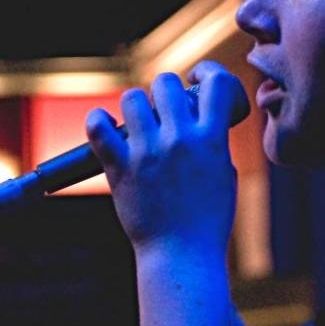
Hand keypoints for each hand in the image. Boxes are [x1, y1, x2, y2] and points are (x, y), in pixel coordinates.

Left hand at [85, 61, 248, 256]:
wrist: (183, 254)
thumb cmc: (209, 217)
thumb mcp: (225, 172)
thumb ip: (213, 142)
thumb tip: (198, 121)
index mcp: (212, 139)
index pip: (216, 83)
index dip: (209, 71)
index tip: (200, 78)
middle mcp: (180, 139)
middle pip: (166, 82)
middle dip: (166, 88)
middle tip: (165, 105)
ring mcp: (149, 152)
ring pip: (131, 98)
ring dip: (135, 105)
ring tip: (138, 120)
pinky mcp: (121, 168)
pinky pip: (99, 130)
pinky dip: (97, 122)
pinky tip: (103, 124)